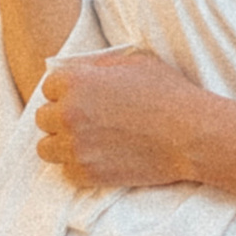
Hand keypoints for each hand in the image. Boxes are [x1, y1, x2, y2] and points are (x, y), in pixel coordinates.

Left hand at [34, 48, 213, 194]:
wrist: (191, 135)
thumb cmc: (168, 93)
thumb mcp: (134, 62)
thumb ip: (98, 65)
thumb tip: (76, 69)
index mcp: (76, 81)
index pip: (49, 87)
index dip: (67, 92)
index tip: (84, 99)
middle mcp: (69, 113)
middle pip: (44, 118)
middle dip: (61, 118)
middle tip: (86, 121)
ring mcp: (76, 146)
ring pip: (46, 148)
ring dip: (62, 145)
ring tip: (85, 142)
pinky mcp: (88, 173)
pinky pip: (65, 172)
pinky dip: (77, 167)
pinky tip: (97, 158)